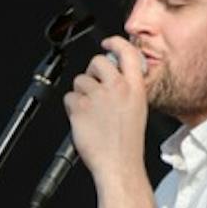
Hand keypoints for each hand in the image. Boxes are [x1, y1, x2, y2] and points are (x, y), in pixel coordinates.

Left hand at [61, 34, 146, 177]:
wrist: (118, 164)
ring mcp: (97, 97)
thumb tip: (114, 75)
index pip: (127, 52)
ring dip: (81, 93)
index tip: (107, 43)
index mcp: (135, 88)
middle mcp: (117, 88)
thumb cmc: (127, 144)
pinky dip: (72, 107)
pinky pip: (69, 98)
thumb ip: (127, 89)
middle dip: (92, 71)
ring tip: (90, 111)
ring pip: (80, 80)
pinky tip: (82, 119)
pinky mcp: (80, 107)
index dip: (115, 42)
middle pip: (98, 61)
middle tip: (94, 86)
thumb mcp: (137, 109)